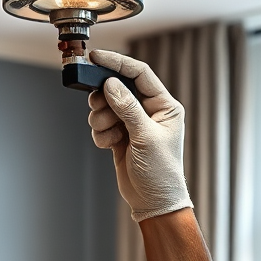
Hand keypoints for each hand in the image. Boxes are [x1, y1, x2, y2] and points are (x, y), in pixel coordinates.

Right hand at [87, 50, 192, 221]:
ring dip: (100, 118)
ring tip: (109, 134)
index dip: (117, 63)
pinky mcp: (120, 136)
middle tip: (98, 107)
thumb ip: (128, 108)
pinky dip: (100, 134)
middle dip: (104, 97)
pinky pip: (101, 124)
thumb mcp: (145, 137)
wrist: (153, 203)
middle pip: (117, 87)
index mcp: (164, 105)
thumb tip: (111, 84)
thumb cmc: (160, 172)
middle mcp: (149, 111)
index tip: (96, 58)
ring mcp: (133, 123)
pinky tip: (109, 146)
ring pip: (106, 105)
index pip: (139, 74)